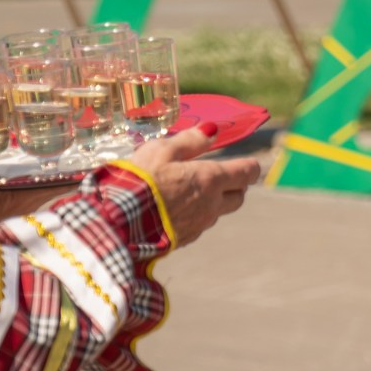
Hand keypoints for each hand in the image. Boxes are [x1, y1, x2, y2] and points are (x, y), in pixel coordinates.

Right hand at [128, 126, 263, 246]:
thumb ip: (190, 141)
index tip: (248, 164)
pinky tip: (177, 209)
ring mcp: (200, 225)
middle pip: (238, 197)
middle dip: (235, 186)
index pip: (247, 173)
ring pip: (218, 212)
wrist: (119, 222)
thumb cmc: (141, 179)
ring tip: (193, 191)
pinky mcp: (186, 239)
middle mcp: (212, 205)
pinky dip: (196, 215)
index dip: (250, 167)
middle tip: (223, 177)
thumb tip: (213, 130)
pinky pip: (199, 225)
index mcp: (211, 179)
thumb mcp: (162, 150)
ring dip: (215, 201)